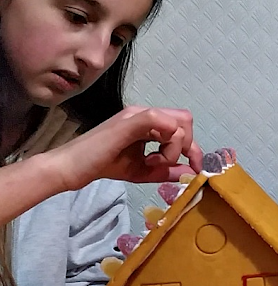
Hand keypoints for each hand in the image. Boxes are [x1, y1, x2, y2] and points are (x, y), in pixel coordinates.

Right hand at [47, 106, 202, 190]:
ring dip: (173, 149)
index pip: (183, 126)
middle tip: (168, 165)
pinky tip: (150, 160)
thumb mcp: (143, 171)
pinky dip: (166, 144)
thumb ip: (168, 170)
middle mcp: (145, 113)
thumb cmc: (103, 165)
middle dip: (187, 147)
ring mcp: (137, 114)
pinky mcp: (129, 120)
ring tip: (151, 163)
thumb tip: (192, 172)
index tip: (196, 168)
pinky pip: (160, 120)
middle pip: (185, 120)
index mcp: (148, 123)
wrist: (71, 167)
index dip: (194, 148)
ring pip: (177, 123)